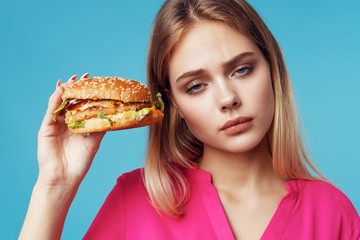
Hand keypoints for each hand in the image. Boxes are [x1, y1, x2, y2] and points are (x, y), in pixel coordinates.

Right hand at [37, 73, 104, 188]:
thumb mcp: (94, 141)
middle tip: (84, 76)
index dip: (86, 94)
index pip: (81, 105)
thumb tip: (114, 114)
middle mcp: (66, 122)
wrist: (65, 177)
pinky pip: (50, 111)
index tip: (94, 82)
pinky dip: (55, 100)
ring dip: (65, 90)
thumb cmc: (80, 162)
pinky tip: (60, 91)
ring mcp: (55, 124)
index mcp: (77, 125)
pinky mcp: (46, 128)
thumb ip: (100, 127)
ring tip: (73, 80)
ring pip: (59, 103)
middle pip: (70, 101)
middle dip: (76, 88)